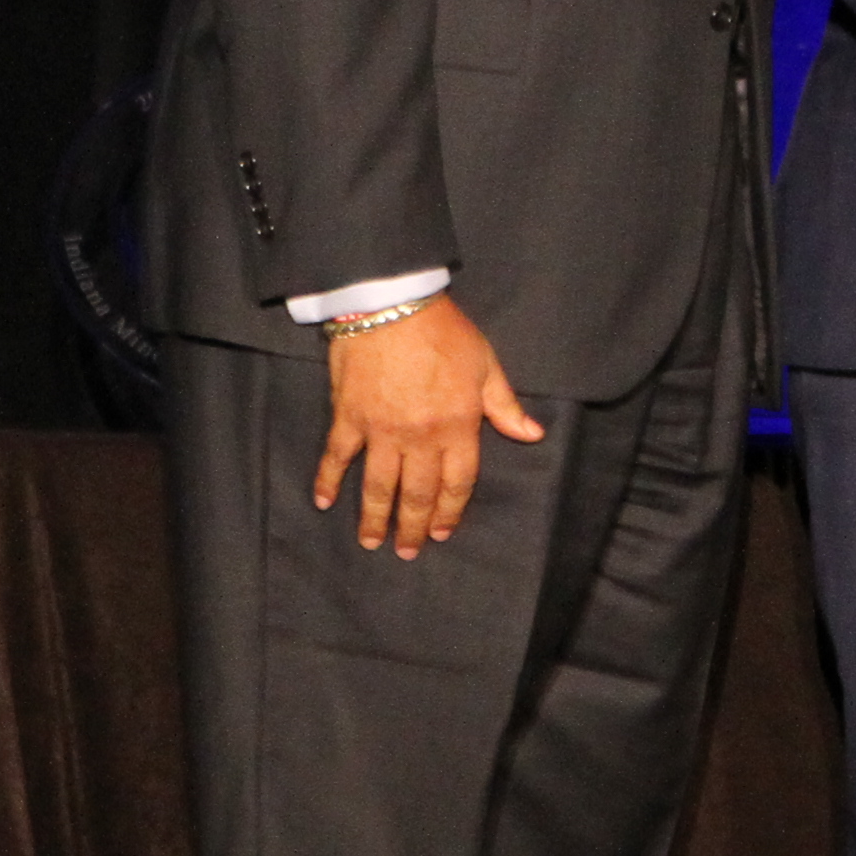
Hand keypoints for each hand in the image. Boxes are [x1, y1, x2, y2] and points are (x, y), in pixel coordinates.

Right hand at [310, 299, 547, 557]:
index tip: (441, 533)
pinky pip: (337, 456)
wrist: (393, 303)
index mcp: (458, 427)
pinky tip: (323, 501)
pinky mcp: (349, 417)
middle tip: (406, 552)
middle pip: (417, 493)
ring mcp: (381, 430)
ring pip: (378, 485)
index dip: (449, 511)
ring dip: (374, 517)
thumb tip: (532, 434)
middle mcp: (420, 437)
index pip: (457, 483)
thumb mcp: (487, 365)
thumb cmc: (445, 332)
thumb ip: (505, 406)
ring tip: (371, 543)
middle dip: (412, 527)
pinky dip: (329, 480)